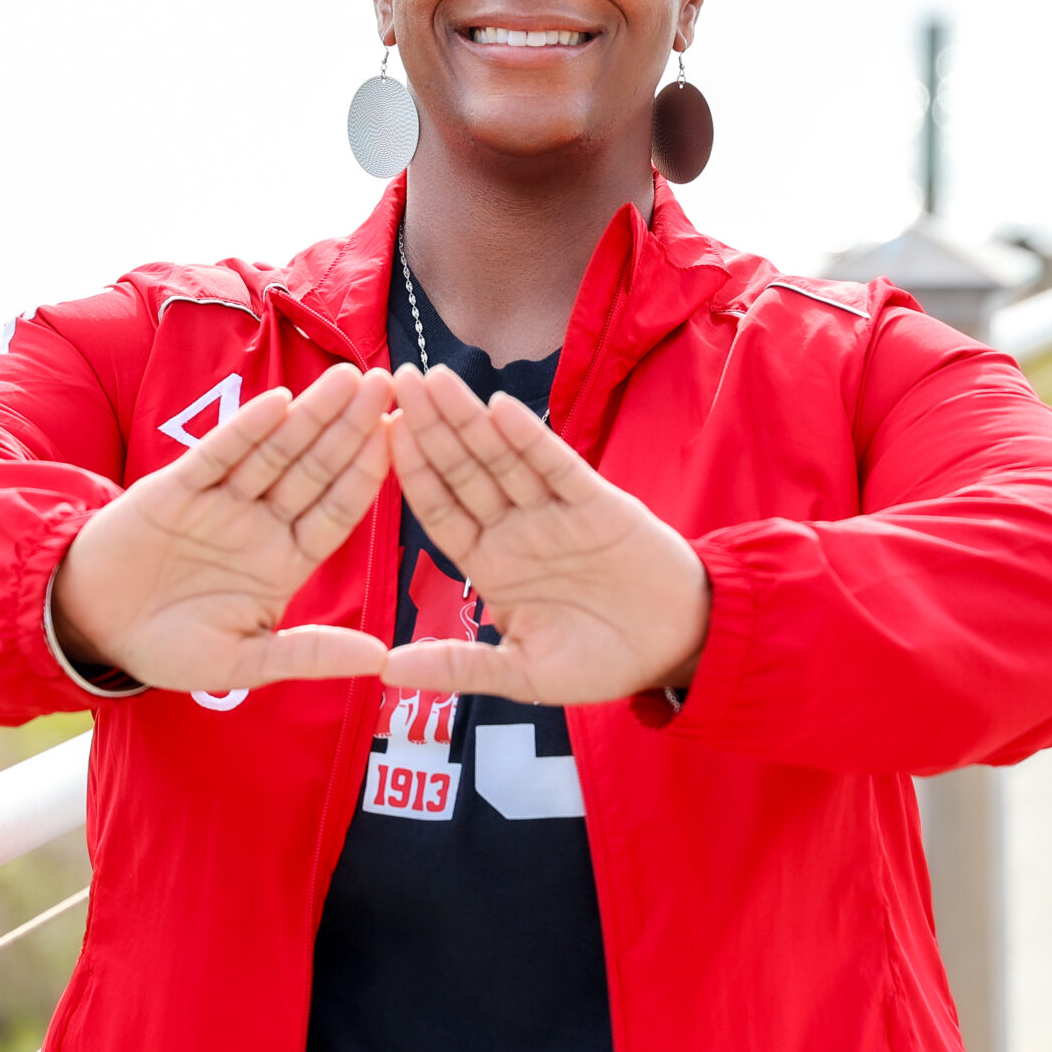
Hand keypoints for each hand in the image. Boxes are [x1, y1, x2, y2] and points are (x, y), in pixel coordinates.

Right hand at [53, 364, 393, 691]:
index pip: (337, 512)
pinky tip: (279, 402)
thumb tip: (381, 660)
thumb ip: (308, 654)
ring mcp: (222, 502)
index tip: (405, 439)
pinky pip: (218, 454)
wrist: (91, 627)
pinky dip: (247, 429)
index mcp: (285, 561)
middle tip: (390, 384)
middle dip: (351, 428)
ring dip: (311, 415)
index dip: (368, 475)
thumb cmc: (168, 648)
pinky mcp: (177, 488)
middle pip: (315, 469)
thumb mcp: (243, 661)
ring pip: (275, 452)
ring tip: (349, 378)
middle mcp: (261, 523)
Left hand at [381, 364, 710, 705]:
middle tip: (395, 379)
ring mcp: (554, 511)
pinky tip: (502, 407)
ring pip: (503, 457)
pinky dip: (531, 437)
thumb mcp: (520, 673)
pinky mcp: (596, 503)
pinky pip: (556, 465)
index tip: (373, 435)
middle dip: (429, 426)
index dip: (409, 472)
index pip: (439, 509)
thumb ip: (457, 667)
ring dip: (470, 417)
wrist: (678, 649)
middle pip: (463, 469)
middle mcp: (516, 527)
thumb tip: (386, 671)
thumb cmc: (600, 660)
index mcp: (490, 562)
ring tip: (436, 379)